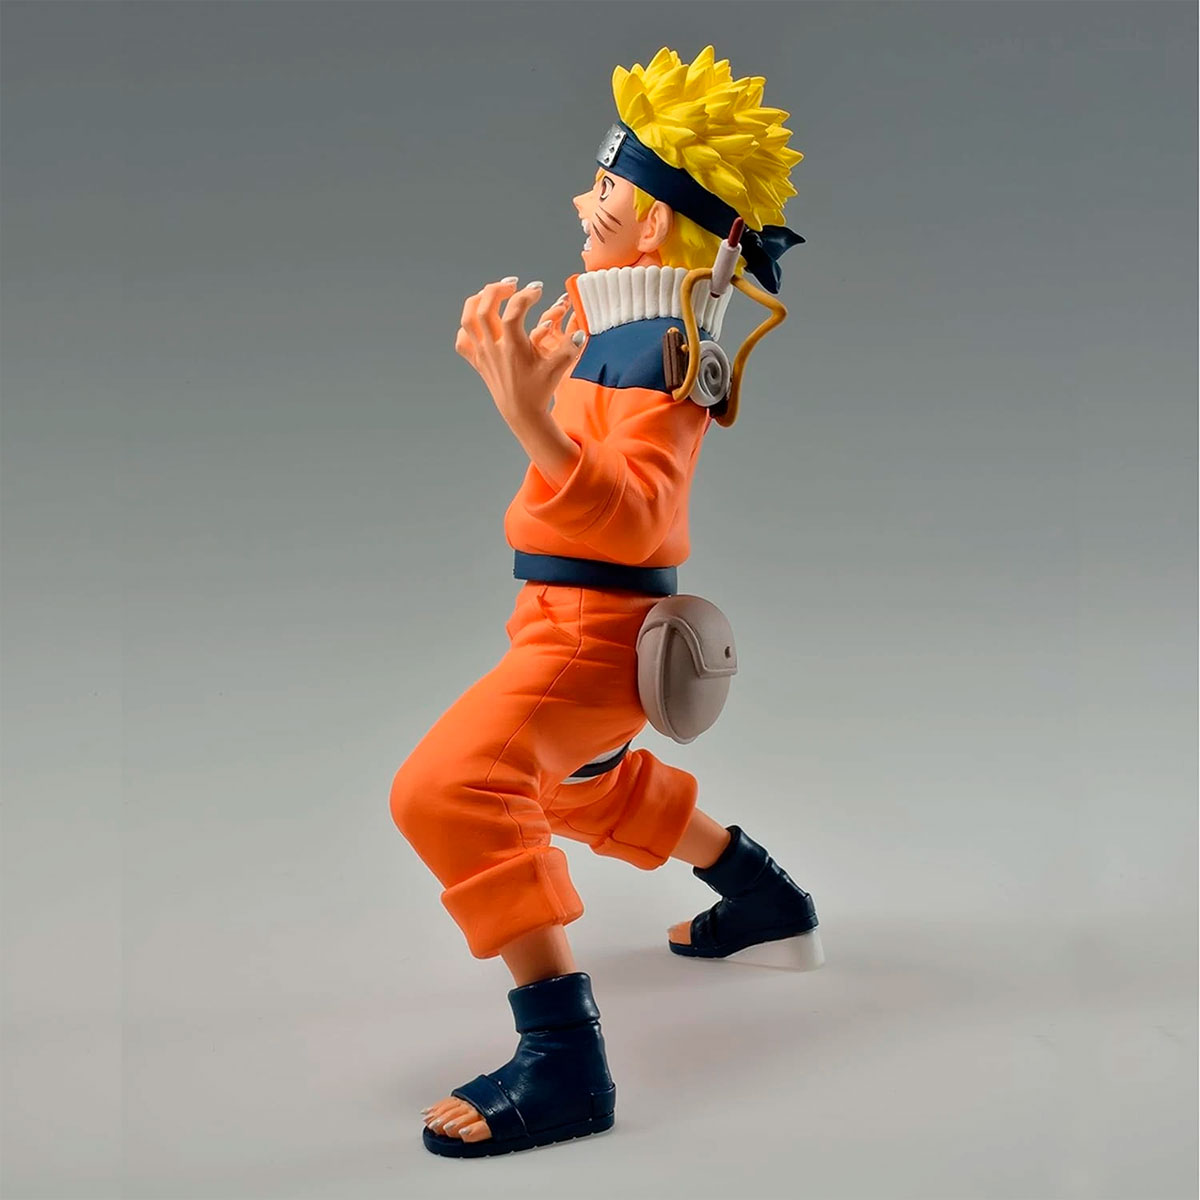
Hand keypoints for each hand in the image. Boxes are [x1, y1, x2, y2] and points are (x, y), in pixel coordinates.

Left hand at [455, 278, 585, 423]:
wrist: (522, 413)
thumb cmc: (539, 390)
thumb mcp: (557, 369)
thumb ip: (569, 349)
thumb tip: (581, 333)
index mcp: (514, 347)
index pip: (514, 311)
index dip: (526, 295)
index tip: (537, 290)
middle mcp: (494, 348)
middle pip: (484, 308)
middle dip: (497, 290)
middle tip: (513, 285)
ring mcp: (483, 354)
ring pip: (468, 319)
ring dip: (478, 301)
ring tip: (493, 294)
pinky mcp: (478, 361)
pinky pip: (463, 340)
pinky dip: (468, 327)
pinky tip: (481, 323)